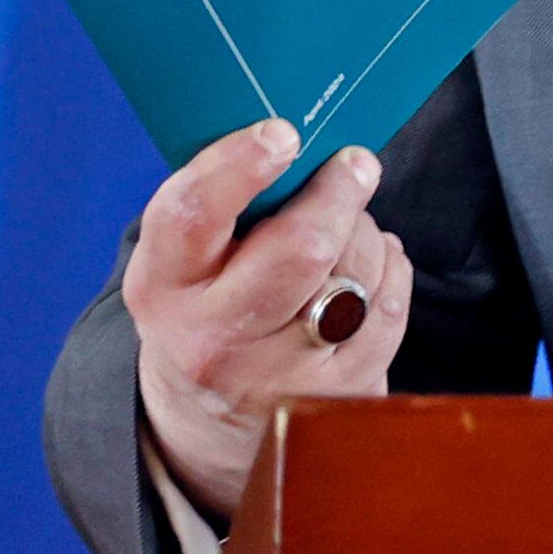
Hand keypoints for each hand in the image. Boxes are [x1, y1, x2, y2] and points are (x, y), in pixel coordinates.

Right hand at [126, 118, 411, 522]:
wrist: (213, 420)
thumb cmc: (207, 306)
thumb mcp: (182, 263)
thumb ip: (223, 203)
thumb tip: (296, 135)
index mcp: (163, 288)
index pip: (193, 215)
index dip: (241, 165)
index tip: (283, 133)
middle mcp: (214, 338)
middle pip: (302, 247)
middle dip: (338, 192)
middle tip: (354, 162)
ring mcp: (280, 375)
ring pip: (355, 272)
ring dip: (364, 232)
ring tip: (348, 225)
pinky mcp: (339, 394)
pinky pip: (388, 306)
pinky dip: (389, 270)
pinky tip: (369, 266)